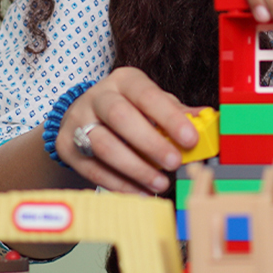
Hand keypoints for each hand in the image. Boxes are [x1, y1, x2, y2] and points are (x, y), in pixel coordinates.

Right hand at [55, 67, 198, 193]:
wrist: (85, 115)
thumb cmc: (130, 107)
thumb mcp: (153, 102)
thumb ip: (177, 111)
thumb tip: (205, 118)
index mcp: (124, 80)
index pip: (148, 96)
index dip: (170, 118)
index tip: (191, 139)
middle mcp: (98, 97)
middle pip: (121, 118)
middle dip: (151, 143)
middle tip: (175, 162)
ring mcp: (78, 121)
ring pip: (103, 146)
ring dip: (135, 168)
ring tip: (160, 182)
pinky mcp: (67, 147)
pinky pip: (93, 169)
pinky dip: (119, 184)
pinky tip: (141, 192)